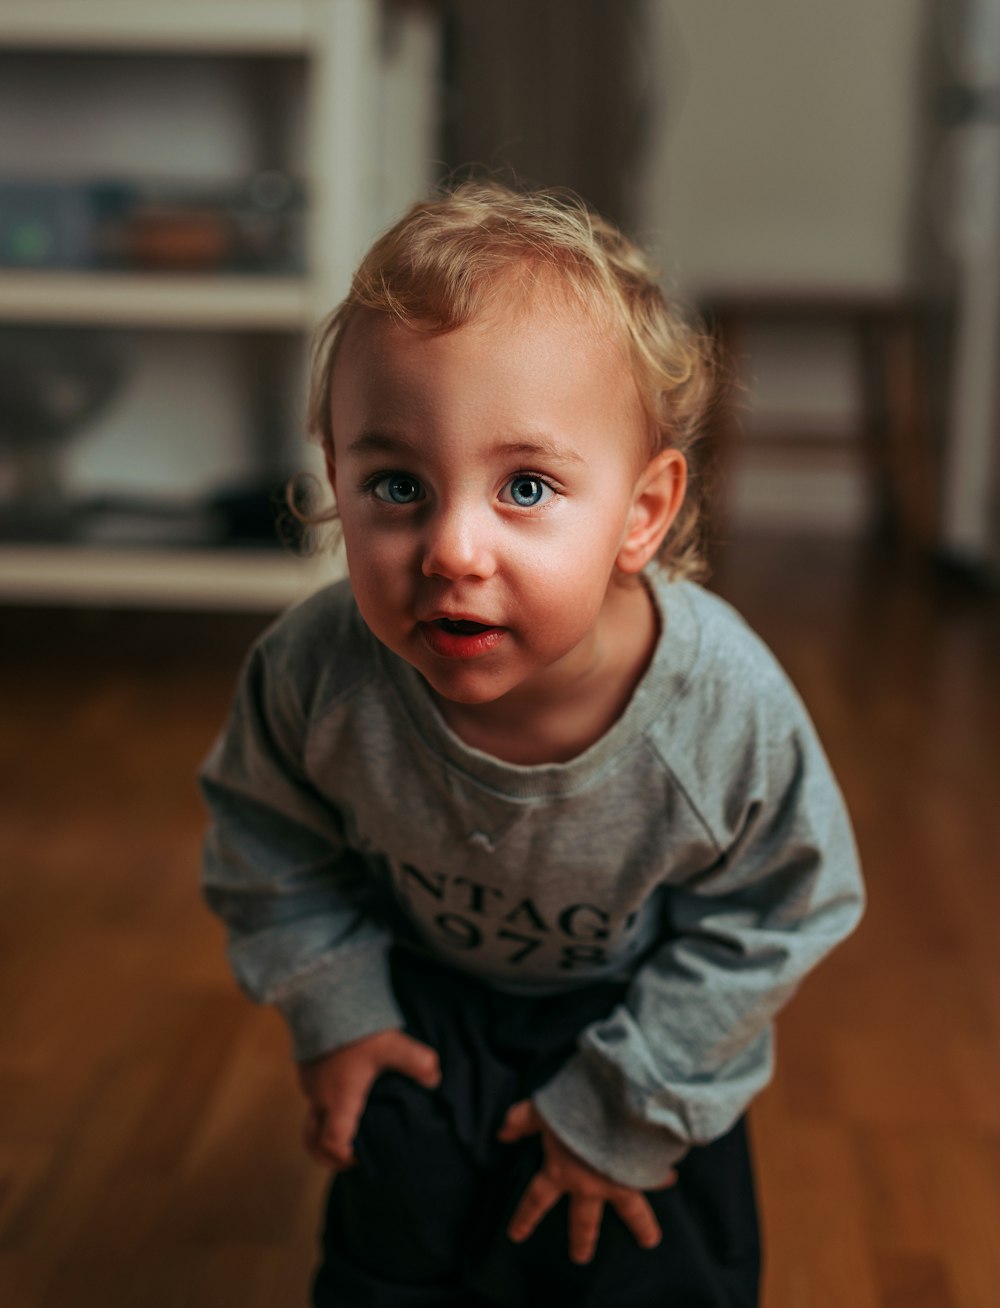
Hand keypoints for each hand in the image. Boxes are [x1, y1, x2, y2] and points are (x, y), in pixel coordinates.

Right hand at [297, 1029, 440, 1168]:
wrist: (322, 996)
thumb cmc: (355, 1027)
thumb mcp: (391, 1045)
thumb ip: (417, 1062)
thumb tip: (435, 1078)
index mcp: (338, 1099)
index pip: (333, 1142)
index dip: (343, 1156)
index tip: (357, 1159)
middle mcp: (318, 1096)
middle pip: (312, 1140)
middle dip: (327, 1154)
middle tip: (347, 1157)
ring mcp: (309, 1082)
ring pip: (311, 1118)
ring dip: (325, 1130)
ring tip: (349, 1127)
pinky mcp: (307, 1067)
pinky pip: (311, 1098)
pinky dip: (323, 1109)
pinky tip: (343, 1094)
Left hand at [498, 1099, 675, 1264]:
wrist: (616, 1104)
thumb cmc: (574, 1107)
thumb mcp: (542, 1109)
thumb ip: (520, 1121)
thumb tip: (501, 1134)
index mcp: (560, 1172)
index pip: (537, 1200)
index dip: (526, 1217)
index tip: (517, 1236)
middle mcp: (589, 1185)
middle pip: (583, 1219)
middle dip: (582, 1238)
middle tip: (580, 1257)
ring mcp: (619, 1181)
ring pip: (631, 1212)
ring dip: (640, 1226)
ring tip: (649, 1240)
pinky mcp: (644, 1171)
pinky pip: (654, 1176)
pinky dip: (662, 1174)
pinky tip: (670, 1176)